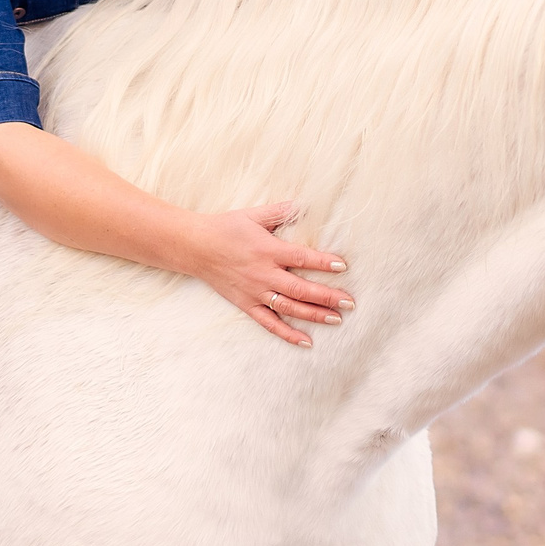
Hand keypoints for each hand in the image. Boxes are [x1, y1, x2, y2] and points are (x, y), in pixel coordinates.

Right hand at [182, 203, 352, 346]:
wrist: (195, 247)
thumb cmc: (225, 228)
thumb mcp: (253, 215)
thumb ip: (280, 211)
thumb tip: (303, 204)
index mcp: (268, 250)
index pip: (302, 258)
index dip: (323, 263)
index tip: (342, 266)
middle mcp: (264, 274)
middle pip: (301, 289)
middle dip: (328, 296)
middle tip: (350, 303)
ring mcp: (255, 292)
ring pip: (289, 308)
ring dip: (314, 315)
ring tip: (336, 319)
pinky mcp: (246, 304)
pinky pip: (269, 323)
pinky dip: (287, 334)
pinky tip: (306, 341)